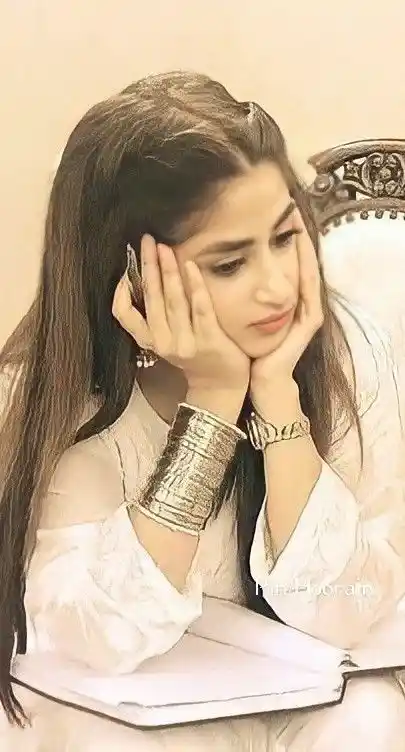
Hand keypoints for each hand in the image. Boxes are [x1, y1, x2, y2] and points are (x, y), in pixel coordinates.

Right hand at [112, 234, 249, 393]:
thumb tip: (150, 280)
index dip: (121, 291)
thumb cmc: (196, 359)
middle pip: (151, 298)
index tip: (126, 268)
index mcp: (151, 342)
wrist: (221, 387)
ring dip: (168, 271)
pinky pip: (201, 308)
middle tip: (146, 240)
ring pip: (173, 301)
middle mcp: (165, 343)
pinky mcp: (209, 340)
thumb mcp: (169, 342)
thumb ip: (158, 319)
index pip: (124, 316)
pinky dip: (195, 285)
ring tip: (165, 247)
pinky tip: (191, 265)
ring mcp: (187, 343)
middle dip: (148, 266)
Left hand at [250, 214, 323, 401]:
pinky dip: (305, 269)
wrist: (260, 380)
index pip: (287, 264)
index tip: (276, 215)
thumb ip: (234, 293)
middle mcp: (299, 304)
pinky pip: (310, 289)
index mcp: (285, 302)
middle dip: (297, 237)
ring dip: (304, 248)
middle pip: (301, 263)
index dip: (284, 240)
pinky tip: (301, 250)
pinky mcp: (309, 321)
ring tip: (299, 223)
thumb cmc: (246, 350)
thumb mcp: (240, 314)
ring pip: (308, 271)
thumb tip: (210, 265)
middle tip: (292, 208)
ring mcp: (308, 311)